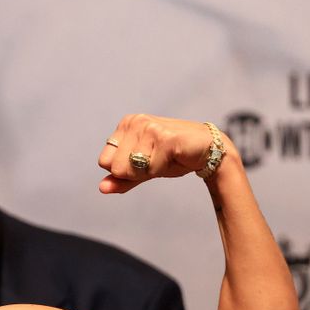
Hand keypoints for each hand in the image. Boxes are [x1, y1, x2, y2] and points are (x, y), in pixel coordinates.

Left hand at [97, 114, 224, 193]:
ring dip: (151, 170)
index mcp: (125, 125)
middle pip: (116, 167)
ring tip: (166, 157)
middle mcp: (134, 122)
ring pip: (132, 169)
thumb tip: (101, 188)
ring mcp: (148, 127)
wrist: (207, 150)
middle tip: (157, 160)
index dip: (125, 170)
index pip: (105, 162)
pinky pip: (150, 168)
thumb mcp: (143, 170)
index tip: (146, 161)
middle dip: (137, 172)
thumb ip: (122, 179)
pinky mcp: (164, 137)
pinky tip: (174, 156)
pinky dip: (162, 169)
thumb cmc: (173, 157)